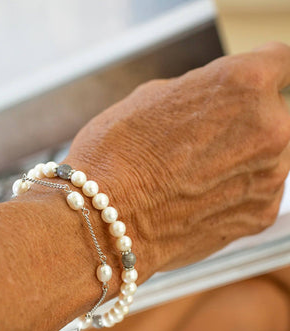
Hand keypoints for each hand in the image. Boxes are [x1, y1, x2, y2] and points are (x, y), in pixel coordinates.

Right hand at [67, 42, 289, 280]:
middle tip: (206, 140)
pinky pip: (260, 192)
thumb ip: (199, 93)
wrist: (104, 222)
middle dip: (246, 122)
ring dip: (242, 160)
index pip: (280, 63)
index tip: (248, 90)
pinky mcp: (261, 215)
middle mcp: (272, 126)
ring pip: (271, 156)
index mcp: (245, 82)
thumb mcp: (152, 98)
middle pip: (276, 114)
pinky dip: (237, 193)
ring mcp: (271, 176)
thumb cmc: (116, 156)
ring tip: (196, 175)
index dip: (260, 75)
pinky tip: (200, 198)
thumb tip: (213, 102)